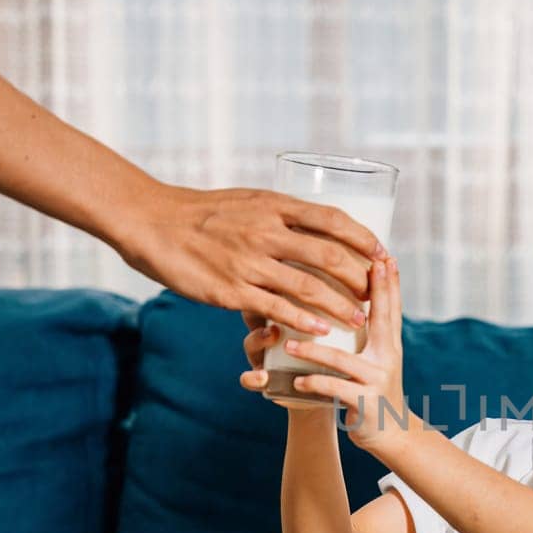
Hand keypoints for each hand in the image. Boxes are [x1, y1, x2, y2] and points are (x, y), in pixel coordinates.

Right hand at [113, 183, 388, 336]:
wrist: (150, 222)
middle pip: (328, 255)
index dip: (362, 238)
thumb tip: (311, 226)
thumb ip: (277, 215)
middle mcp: (265, 231)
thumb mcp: (246, 202)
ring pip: (308, 286)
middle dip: (358, 277)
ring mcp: (248, 262)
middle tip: (375, 293)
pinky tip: (321, 331)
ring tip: (359, 319)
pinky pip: (276, 308)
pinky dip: (303, 320)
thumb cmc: (200, 212)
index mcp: (272, 205)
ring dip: (340, 305)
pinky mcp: (230, 289)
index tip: (382, 252)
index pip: (332, 219)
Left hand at [241, 256, 416, 454]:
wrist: (391, 434)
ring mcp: (377, 381)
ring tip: (290, 345)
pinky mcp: (365, 403)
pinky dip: (314, 383)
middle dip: (377, 292)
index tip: (386, 256)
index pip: (390, 308)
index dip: (390, 283)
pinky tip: (297, 381)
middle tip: (364, 268)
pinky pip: (335, 390)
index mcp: (389, 345)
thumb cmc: (374, 391)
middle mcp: (388, 358)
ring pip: (343, 361)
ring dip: (314, 351)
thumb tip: (353, 301)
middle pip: (382, 320)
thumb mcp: (376, 360)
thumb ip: (367, 334)